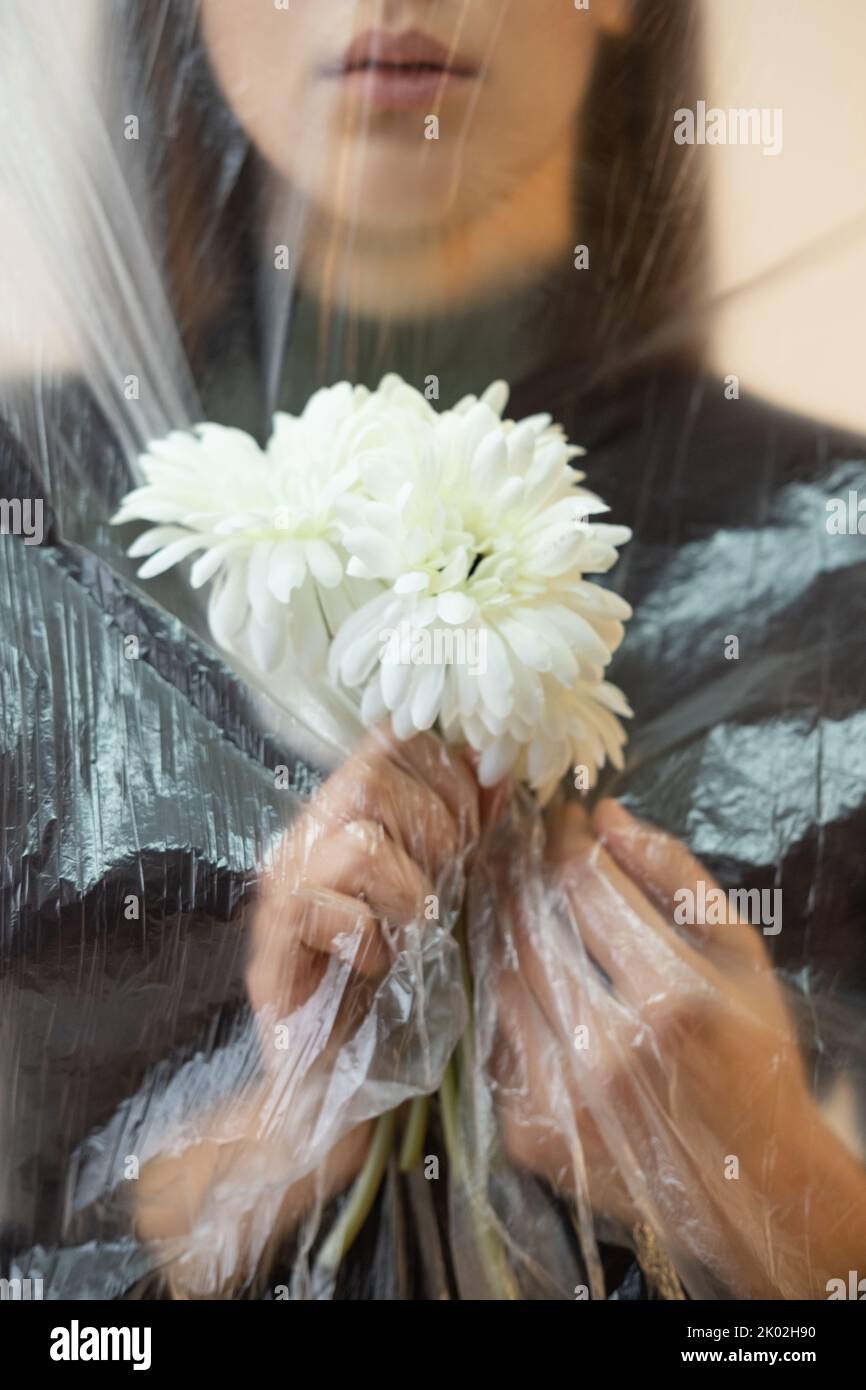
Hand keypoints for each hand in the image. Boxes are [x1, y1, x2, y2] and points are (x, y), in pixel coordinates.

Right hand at [136, 726, 478, 1297]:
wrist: (338, 1073)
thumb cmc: (398, 974)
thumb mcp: (445, 887)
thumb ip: (466, 826)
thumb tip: (498, 766)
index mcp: (349, 811)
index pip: (391, 742)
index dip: (447, 770)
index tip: (479, 819)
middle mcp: (309, 836)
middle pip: (372, 778)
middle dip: (435, 827)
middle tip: (449, 879)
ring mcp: (286, 888)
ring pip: (356, 843)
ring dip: (408, 888)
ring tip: (417, 927)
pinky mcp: (272, 945)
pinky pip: (318, 908)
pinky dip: (364, 935)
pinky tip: (377, 962)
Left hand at [493, 798, 865, 1297]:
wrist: (750, 1183)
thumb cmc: (751, 1054)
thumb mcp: (739, 954)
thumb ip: (673, 876)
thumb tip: (604, 814)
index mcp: (670, 998)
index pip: (582, 884)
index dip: (563, 837)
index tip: (561, 817)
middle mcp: (606, 1050)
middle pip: (527, 924)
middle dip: (518, 867)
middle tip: (517, 837)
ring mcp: (559, 1098)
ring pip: (500, 975)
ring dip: (500, 923)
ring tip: (510, 890)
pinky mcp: (528, 1132)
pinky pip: (497, 1034)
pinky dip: (505, 994)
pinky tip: (519, 968)